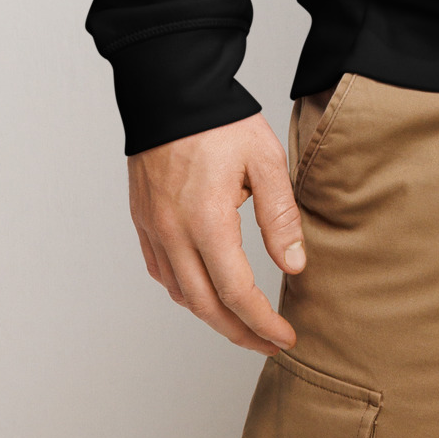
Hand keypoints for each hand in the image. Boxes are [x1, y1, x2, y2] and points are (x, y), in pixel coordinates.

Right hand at [127, 112, 303, 352]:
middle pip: (206, 307)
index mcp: (207, 223)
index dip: (263, 323)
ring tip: (244, 323)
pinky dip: (186, 292)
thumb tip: (295, 265)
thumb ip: (280, 216)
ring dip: (212, 317)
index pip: (237, 293)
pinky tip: (206, 291)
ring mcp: (153, 231)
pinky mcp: (143, 222)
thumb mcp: (265, 161)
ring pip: (181, 294)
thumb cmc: (221, 123)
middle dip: (240, 333)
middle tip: (269, 344)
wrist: (171, 93)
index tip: (286, 338)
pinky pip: (162, 273)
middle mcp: (173, 235)